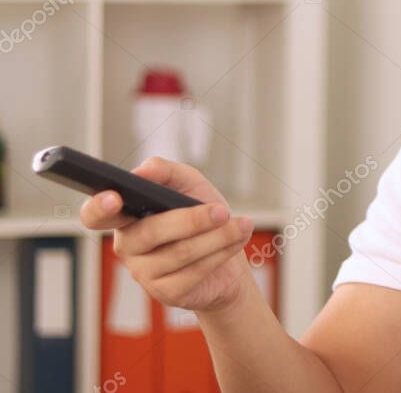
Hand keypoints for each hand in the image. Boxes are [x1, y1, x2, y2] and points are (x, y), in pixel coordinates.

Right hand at [80, 156, 254, 312]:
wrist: (230, 252)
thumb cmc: (202, 212)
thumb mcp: (189, 184)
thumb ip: (166, 171)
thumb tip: (144, 170)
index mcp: (125, 216)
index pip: (95, 215)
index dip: (99, 207)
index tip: (114, 198)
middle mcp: (128, 246)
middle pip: (150, 232)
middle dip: (191, 220)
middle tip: (221, 210)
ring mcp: (144, 272)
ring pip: (179, 252)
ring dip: (218, 236)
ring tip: (241, 225)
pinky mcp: (167, 293)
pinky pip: (194, 272)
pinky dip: (222, 252)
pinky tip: (237, 240)